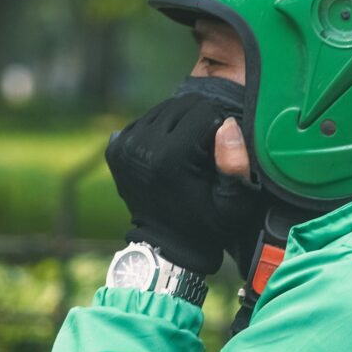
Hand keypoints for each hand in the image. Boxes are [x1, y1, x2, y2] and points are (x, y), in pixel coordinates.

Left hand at [105, 86, 264, 272]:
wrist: (167, 245)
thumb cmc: (207, 226)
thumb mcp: (234, 205)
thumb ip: (236, 165)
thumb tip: (228, 125)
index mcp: (171, 157)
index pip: (204, 111)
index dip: (219, 126)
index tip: (219, 151)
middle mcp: (142, 146)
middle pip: (182, 105)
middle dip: (199, 121)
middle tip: (204, 150)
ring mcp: (124, 146)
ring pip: (163, 109)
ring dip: (179, 124)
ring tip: (187, 152)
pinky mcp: (115, 147)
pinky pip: (145, 121)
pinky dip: (159, 131)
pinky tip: (166, 154)